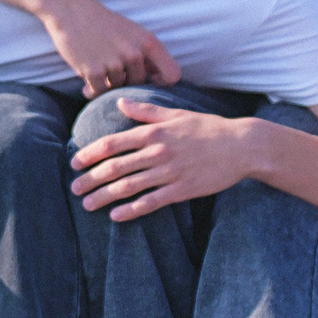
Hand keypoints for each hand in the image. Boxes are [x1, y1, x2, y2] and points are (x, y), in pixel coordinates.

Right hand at [37, 0, 180, 95]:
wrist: (69, 10)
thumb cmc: (101, 22)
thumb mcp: (131, 32)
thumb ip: (146, 53)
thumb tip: (156, 79)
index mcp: (148, 42)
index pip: (172, 75)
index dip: (162, 83)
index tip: (148, 80)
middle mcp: (134, 53)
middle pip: (139, 83)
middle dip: (125, 81)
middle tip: (110, 74)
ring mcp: (114, 62)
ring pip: (118, 88)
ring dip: (106, 85)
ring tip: (95, 75)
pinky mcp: (93, 71)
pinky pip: (99, 92)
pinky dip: (92, 91)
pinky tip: (86, 86)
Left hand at [70, 98, 258, 220]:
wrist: (243, 146)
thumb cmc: (208, 128)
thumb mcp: (176, 114)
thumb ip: (146, 111)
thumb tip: (119, 101)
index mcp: (154, 132)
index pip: (112, 143)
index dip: (89, 154)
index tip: (74, 163)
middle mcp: (158, 152)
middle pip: (115, 167)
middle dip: (90, 178)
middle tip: (74, 188)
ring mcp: (170, 172)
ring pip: (129, 186)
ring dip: (104, 196)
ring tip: (87, 204)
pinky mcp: (183, 190)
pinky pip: (152, 202)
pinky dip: (132, 210)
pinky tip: (116, 216)